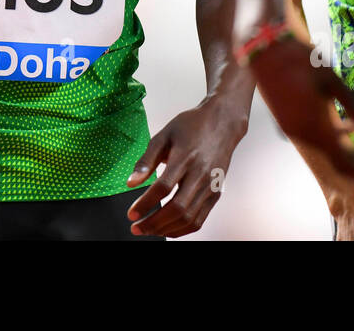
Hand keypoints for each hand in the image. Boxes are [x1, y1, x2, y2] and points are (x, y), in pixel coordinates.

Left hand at [125, 97, 247, 237]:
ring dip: (166, 229)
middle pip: (177, 208)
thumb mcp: (164, 135)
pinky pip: (200, 219)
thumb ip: (146, 160)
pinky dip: (182, 229)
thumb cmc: (192, 126)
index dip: (145, 204)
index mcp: (185, 157)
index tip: (131, 213)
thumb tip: (131, 183)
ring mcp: (210, 186)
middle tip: (136, 227)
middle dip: (154, 223)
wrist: (222, 122)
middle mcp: (200, 174)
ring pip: (189, 217)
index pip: (163, 188)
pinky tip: (167, 229)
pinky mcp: (216, 193)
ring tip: (149, 230)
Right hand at [249, 34, 353, 180]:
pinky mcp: (286, 119)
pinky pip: (312, 135)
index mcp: (313, 127)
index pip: (342, 160)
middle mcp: (301, 133)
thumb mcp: (332, 82)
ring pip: (324, 145)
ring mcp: (291, 127)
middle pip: (334, 155)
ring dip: (346, 147)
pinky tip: (347, 126)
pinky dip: (331, 136)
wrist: (265, 50)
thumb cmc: (301, 61)